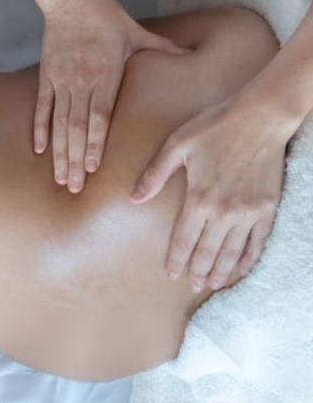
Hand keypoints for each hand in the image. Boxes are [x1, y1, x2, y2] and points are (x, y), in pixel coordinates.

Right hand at [36, 0, 188, 192]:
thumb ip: (162, 48)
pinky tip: (39, 150)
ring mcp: (62, 81)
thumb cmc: (107, 18)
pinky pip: (42, 108)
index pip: (99, 117)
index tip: (93, 168)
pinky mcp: (46, 77)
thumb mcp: (138, 33)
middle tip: (74, 187)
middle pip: (77, 128)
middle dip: (75, 160)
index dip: (95, 143)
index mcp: (106, 75)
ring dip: (58, 153)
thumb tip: (190, 53)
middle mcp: (82, 82)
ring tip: (59, 177)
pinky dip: (40, 129)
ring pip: (59, 124)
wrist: (71, 0)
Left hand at [131, 97, 288, 290]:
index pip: (183, 239)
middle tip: (191, 286)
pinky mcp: (267, 208)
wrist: (261, 116)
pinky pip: (258, 242)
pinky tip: (242, 270)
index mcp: (198, 198)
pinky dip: (249, 259)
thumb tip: (133, 198)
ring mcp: (248, 212)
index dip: (176, 259)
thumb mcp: (176, 145)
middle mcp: (223, 211)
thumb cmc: (214, 126)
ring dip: (221, 271)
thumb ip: (154, 175)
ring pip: (232, 251)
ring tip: (212, 284)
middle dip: (197, 271)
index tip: (170, 273)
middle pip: (207, 251)